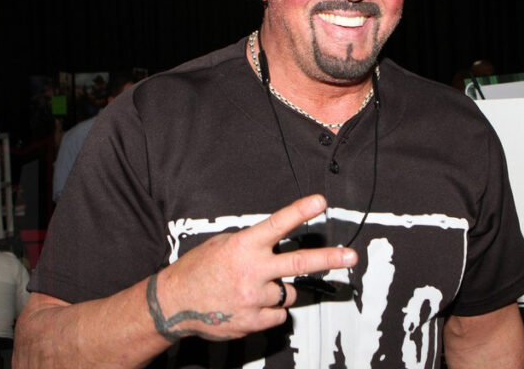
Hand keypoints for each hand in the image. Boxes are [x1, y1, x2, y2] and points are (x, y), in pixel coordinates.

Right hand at [150, 194, 355, 341]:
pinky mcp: (252, 321)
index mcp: (243, 247)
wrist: (173, 304)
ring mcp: (252, 298)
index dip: (299, 212)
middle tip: (350, 257)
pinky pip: (277, 315)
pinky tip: (249, 304)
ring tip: (253, 288)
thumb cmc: (198, 270)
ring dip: (278, 290)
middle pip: (298, 264)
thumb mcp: (222, 244)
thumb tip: (278, 243)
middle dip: (328, 259)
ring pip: (287, 293)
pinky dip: (269, 310)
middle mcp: (251, 272)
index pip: (276, 225)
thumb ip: (252, 244)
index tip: (320, 202)